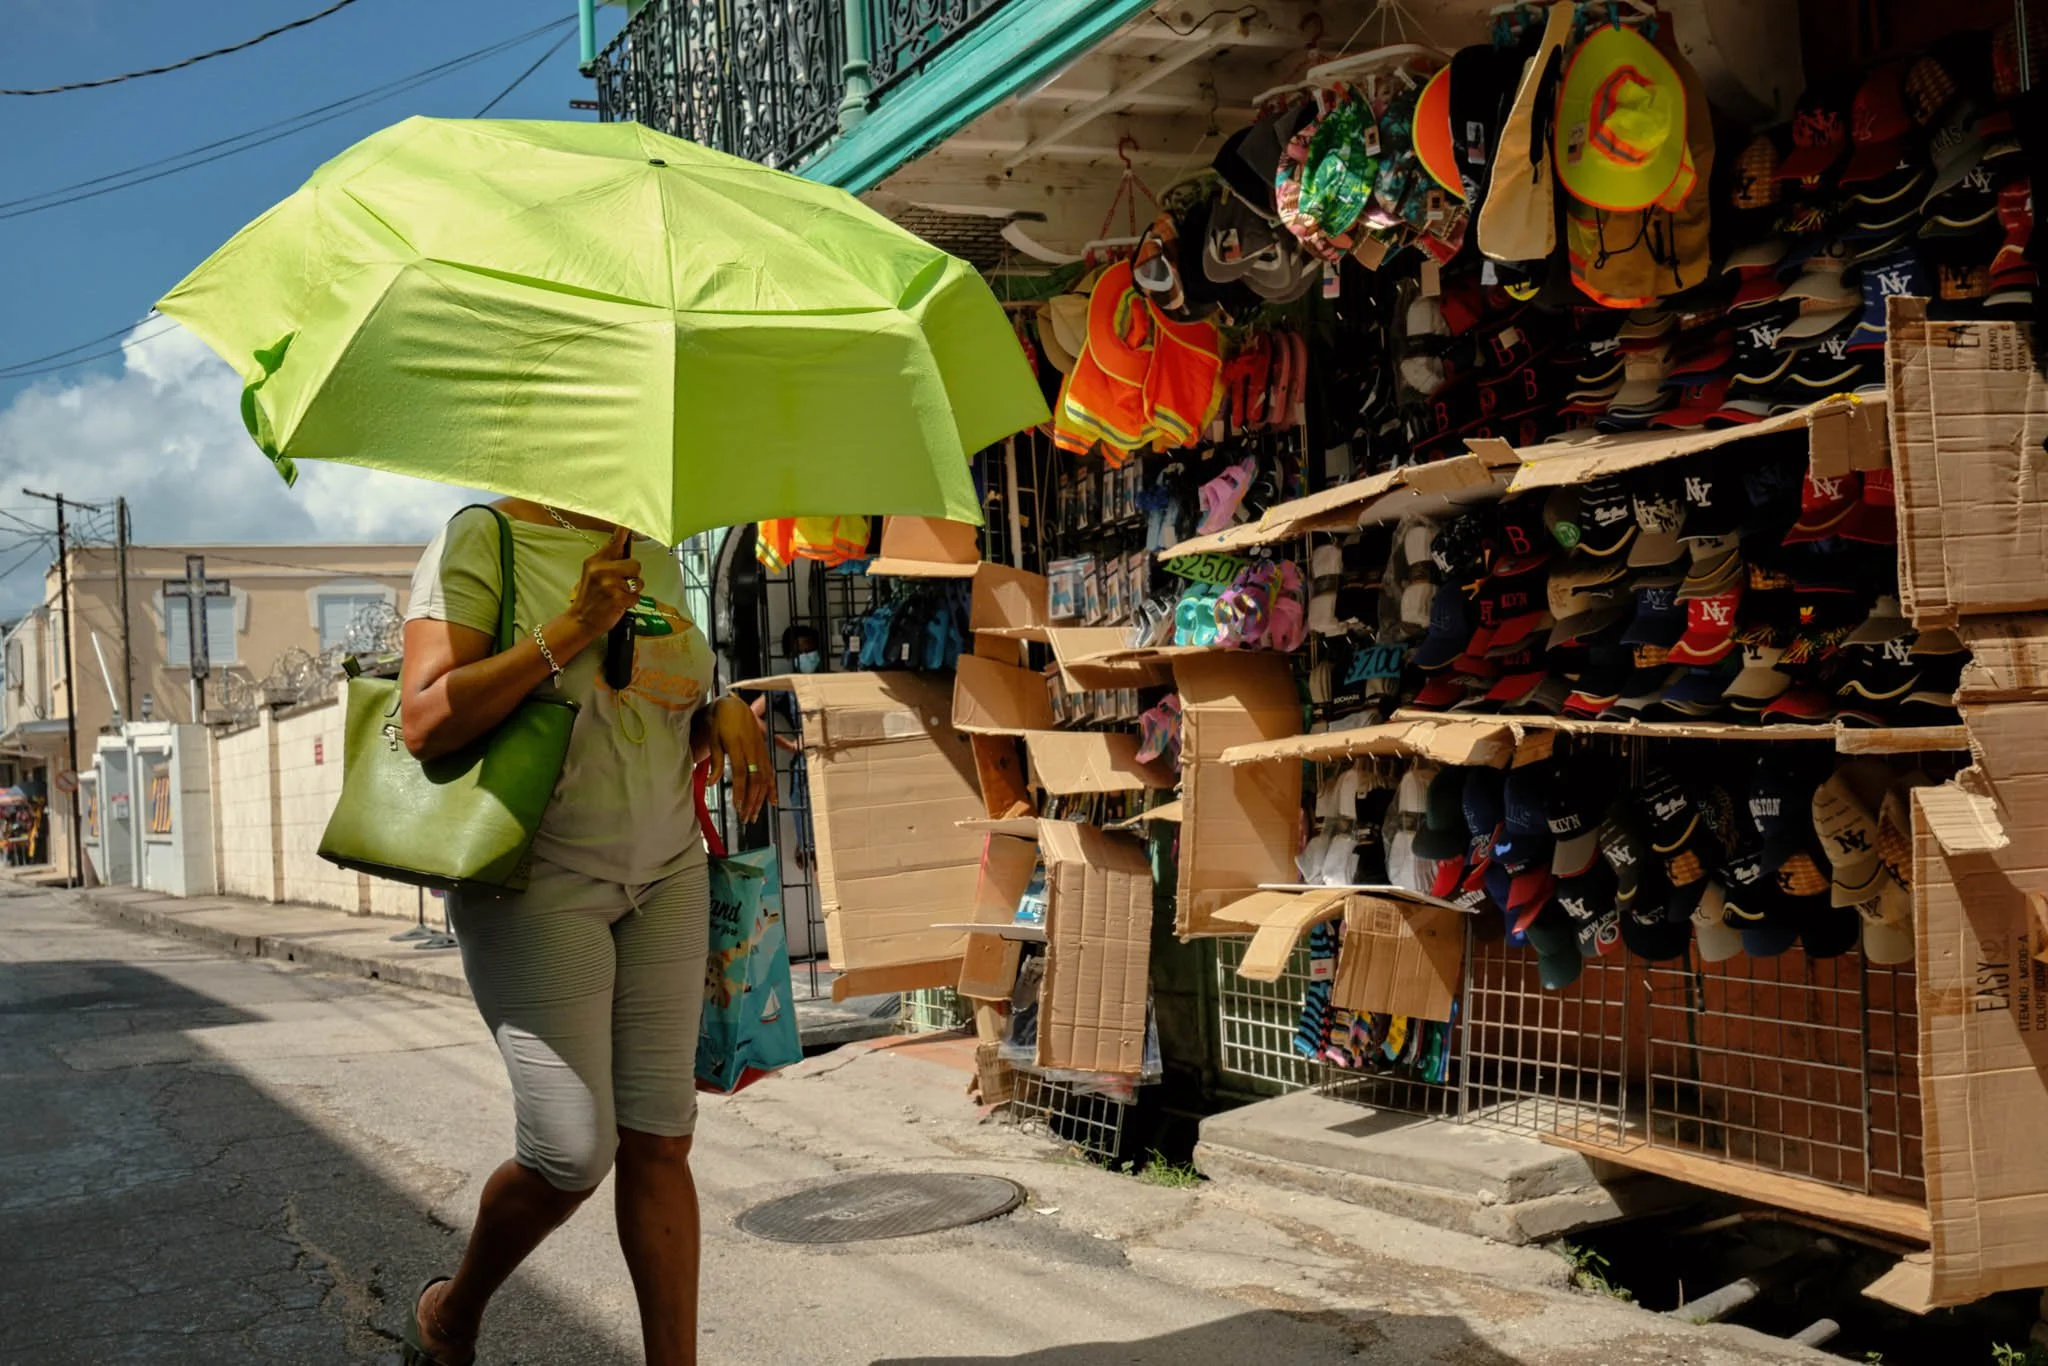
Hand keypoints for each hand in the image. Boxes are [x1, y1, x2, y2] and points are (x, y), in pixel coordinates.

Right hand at [565, 526, 640, 637]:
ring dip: (633, 591)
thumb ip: (609, 560)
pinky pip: (636, 597)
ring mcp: (610, 584)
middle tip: (620, 584)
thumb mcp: (593, 573)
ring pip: (638, 582)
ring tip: (618, 595)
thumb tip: (626, 546)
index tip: (630, 524)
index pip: (614, 542)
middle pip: (635, 564)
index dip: (624, 532)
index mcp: (596, 560)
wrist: (581, 620)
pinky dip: (631, 603)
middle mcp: (602, 569)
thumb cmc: (591, 596)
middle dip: (632, 576)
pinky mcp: (617, 598)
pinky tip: (618, 604)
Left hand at [704, 695, 771, 821]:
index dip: (740, 791)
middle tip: (745, 817)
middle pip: (755, 779)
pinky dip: (771, 788)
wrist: (733, 705)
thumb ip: (715, 763)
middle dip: (751, 800)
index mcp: (738, 746)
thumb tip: (711, 783)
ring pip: (764, 778)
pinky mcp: (764, 751)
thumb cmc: (720, 721)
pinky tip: (772, 801)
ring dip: (760, 798)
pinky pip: (770, 772)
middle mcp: (752, 749)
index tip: (737, 806)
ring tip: (754, 814)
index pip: (741, 774)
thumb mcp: (714, 740)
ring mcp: (760, 750)